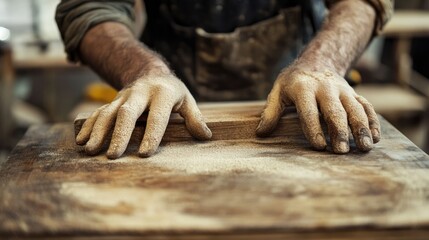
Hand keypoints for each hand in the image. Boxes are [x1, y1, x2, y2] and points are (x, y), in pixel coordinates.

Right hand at [76, 73, 211, 158]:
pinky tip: (82, 141)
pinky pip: (97, 113)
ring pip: (108, 112)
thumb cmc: (172, 93)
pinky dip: (89, 126)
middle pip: (127, 113)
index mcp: (163, 93)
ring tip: (91, 151)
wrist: (150, 73)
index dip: (151, 134)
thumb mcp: (187, 100)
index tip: (144, 154)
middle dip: (119, 134)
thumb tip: (205, 136)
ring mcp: (123, 96)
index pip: (157, 116)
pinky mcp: (112, 101)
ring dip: (98, 131)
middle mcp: (140, 93)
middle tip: (113, 156)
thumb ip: (194, 118)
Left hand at [256, 65, 380, 152]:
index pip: (309, 110)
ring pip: (355, 108)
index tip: (319, 146)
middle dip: (339, 131)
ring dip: (361, 127)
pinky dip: (372, 121)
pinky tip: (375, 137)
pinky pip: (366, 106)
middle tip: (341, 151)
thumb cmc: (293, 82)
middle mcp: (325, 88)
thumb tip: (261, 133)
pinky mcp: (353, 94)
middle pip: (335, 111)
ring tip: (364, 147)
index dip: (313, 128)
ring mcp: (342, 90)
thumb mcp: (278, 91)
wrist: (317, 61)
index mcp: (303, 88)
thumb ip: (270, 111)